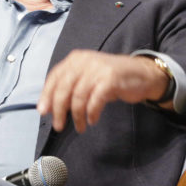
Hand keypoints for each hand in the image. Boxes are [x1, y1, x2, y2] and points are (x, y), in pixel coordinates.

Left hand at [37, 50, 170, 132]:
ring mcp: (98, 69)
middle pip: (64, 87)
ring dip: (76, 115)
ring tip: (80, 127)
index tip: (43, 111)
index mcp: (75, 59)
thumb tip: (51, 106)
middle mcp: (85, 61)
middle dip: (59, 109)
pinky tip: (92, 120)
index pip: (55, 76)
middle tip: (58, 125)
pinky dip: (91, 112)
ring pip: (78, 96)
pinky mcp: (111, 79)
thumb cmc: (110, 78)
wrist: (143, 74)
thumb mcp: (88, 76)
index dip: (46, 94)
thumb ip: (71, 86)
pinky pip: (95, 100)